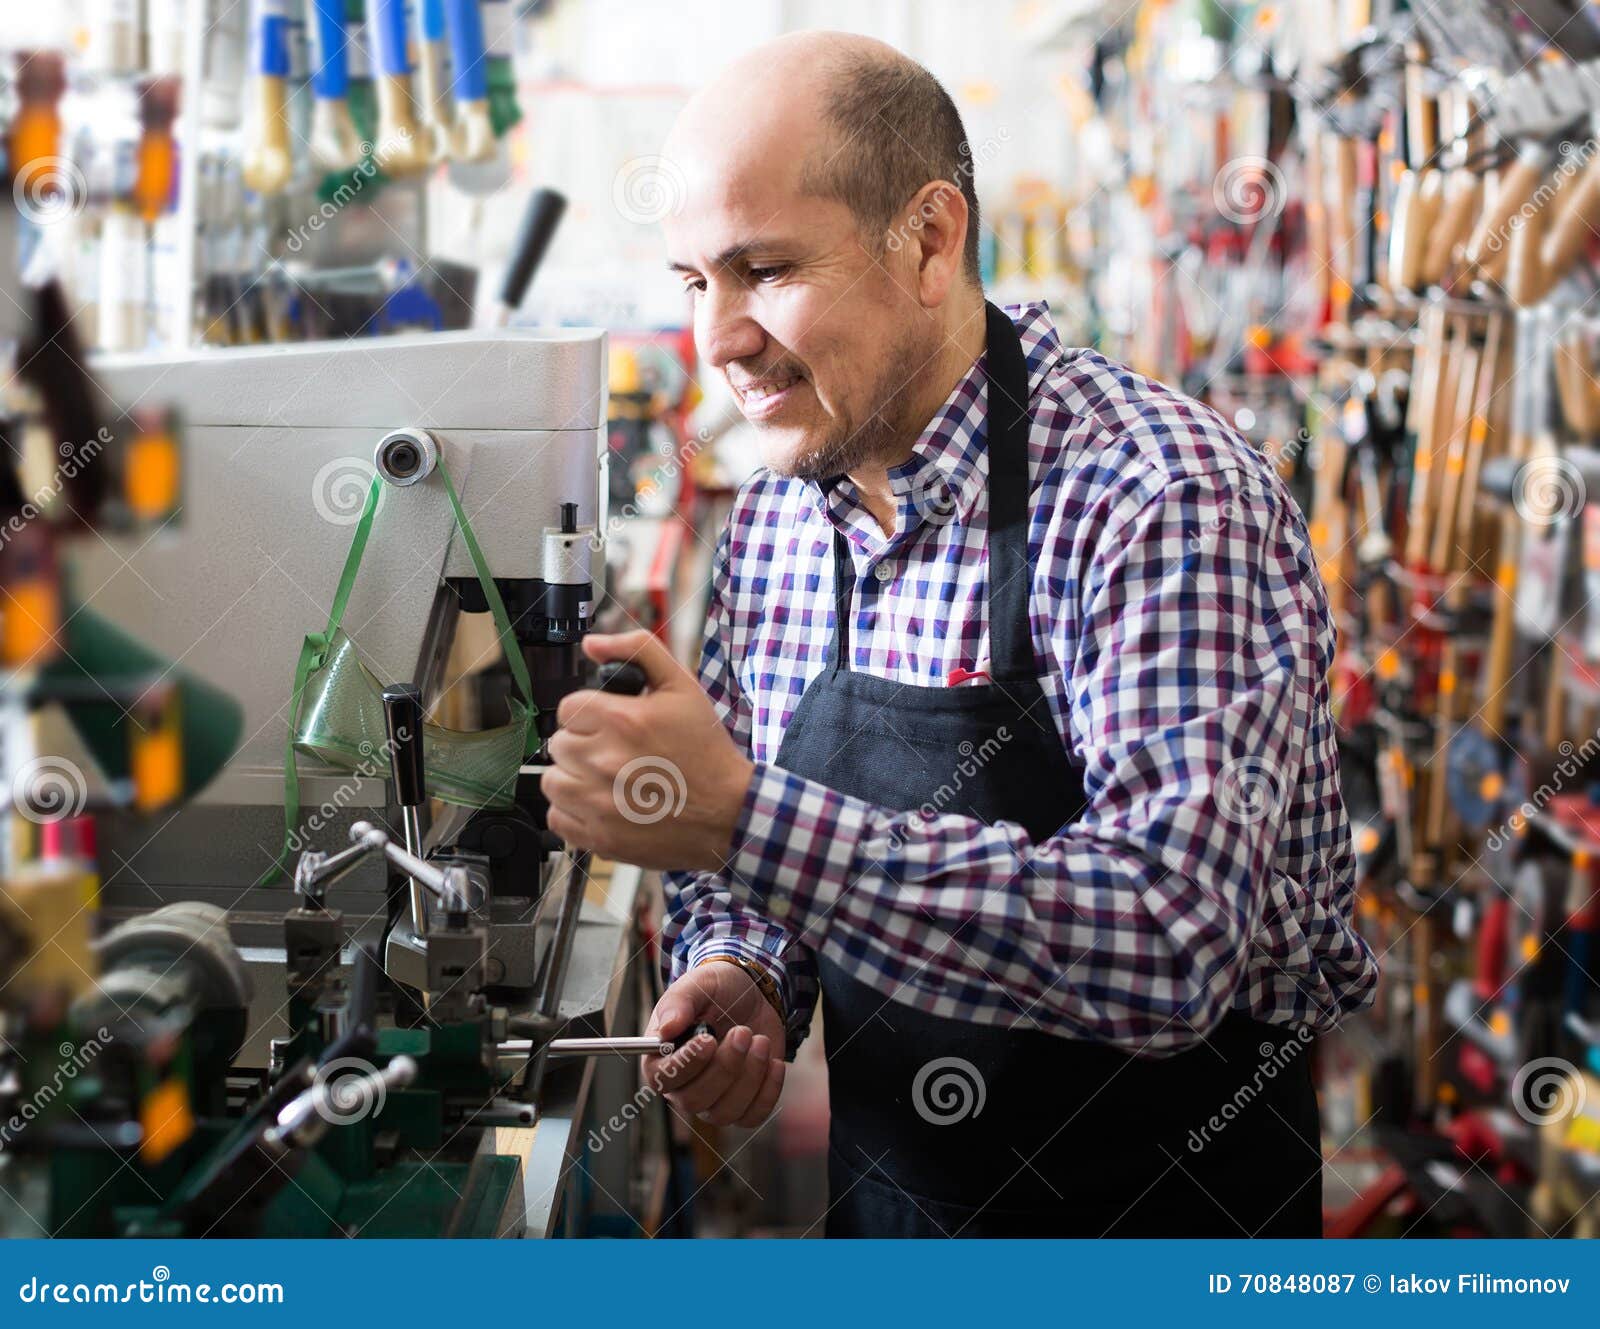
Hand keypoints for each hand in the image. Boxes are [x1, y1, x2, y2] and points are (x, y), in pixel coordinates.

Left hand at [544, 630, 753, 870]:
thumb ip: (638, 650)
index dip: (589, 714)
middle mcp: (604, 760)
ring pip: (553, 780)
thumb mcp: (682, 686)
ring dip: (573, 777)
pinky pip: (557, 818)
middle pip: (558, 744)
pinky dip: (573, 812)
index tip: (609, 725)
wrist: (727, 810)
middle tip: (614, 752)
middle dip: (583, 744)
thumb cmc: (706, 751)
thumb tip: (592, 643)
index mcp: (622, 720)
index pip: (568, 708)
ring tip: (605, 779)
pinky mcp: (599, 836)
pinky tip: (602, 804)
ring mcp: (598, 802)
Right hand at [641, 960, 786, 1127]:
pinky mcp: (742, 1104)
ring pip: (724, 1113)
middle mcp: (682, 1086)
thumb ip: (679, 1002)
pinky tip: (774, 1062)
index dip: (685, 1065)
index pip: (661, 1077)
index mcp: (661, 1057)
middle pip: (694, 1100)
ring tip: (761, 1041)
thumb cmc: (717, 990)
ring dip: (749, 1077)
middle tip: (743, 1032)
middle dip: (725, 1067)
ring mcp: (712, 1099)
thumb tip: (666, 1029)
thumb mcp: (698, 984)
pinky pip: (752, 1117)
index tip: (708, 1040)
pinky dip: (767, 1092)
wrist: (752, 994)